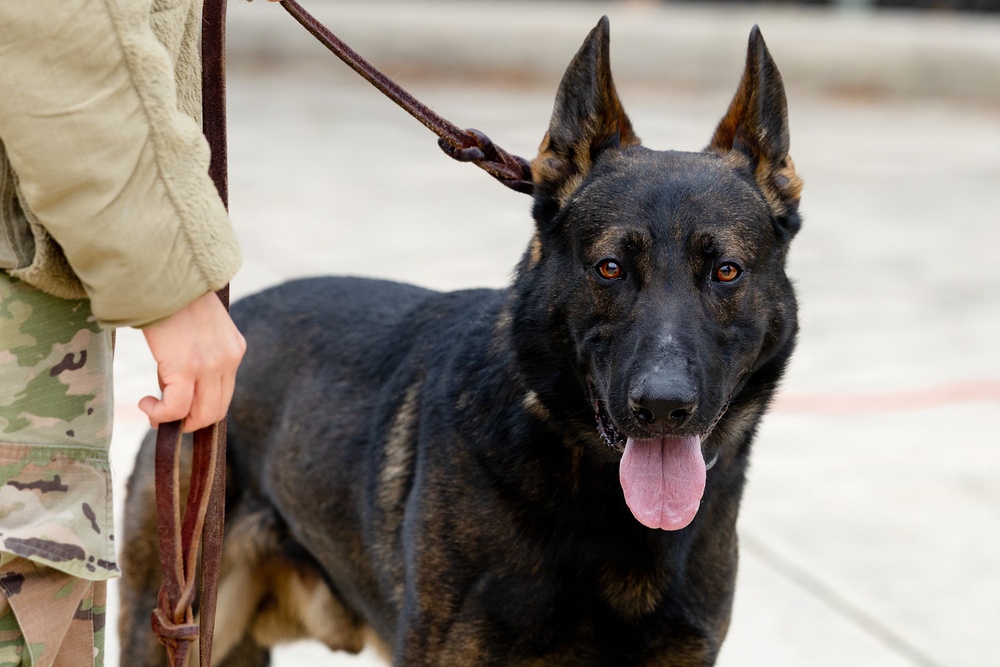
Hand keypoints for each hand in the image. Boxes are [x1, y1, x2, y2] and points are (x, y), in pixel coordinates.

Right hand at [138, 291, 246, 432]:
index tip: (177, 405)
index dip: (200, 407)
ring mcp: (210, 364)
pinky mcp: (186, 366)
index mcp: (235, 348)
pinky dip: (160, 414)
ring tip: (152, 410)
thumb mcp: (200, 325)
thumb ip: (200, 350)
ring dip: (174, 420)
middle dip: (189, 421)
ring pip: (201, 415)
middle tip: (163, 414)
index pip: (224, 393)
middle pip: (216, 410)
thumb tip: (178, 380)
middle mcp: (229, 359)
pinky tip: (146, 403)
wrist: (163, 273)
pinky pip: (176, 408)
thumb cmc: (172, 297)